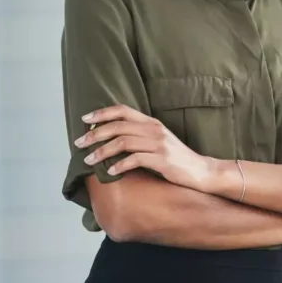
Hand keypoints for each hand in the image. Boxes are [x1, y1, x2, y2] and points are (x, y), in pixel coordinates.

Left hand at [75, 105, 215, 191]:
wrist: (201, 171)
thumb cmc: (176, 158)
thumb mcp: (158, 141)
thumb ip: (139, 136)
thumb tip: (111, 137)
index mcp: (152, 122)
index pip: (123, 110)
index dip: (102, 113)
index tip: (85, 119)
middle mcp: (155, 129)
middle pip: (119, 126)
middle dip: (95, 134)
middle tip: (79, 143)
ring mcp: (160, 144)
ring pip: (124, 142)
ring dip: (103, 151)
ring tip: (89, 160)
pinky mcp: (163, 160)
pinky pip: (136, 160)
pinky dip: (120, 165)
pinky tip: (110, 172)